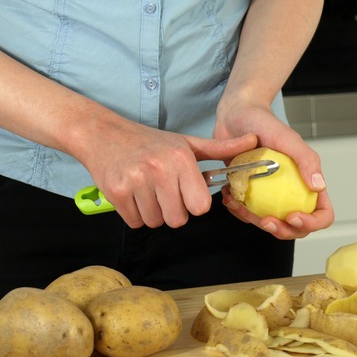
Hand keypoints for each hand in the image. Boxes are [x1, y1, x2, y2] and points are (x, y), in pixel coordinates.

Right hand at [80, 117, 257, 228]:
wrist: (102, 134)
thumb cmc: (149, 142)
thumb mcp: (186, 143)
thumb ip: (220, 148)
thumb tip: (254, 141)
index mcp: (180, 159)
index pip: (201, 206)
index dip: (194, 204)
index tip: (185, 193)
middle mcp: (159, 170)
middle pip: (178, 219)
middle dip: (173, 211)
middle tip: (165, 194)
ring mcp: (135, 181)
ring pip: (156, 222)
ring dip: (153, 213)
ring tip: (147, 190)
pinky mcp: (115, 192)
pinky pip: (135, 222)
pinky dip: (135, 214)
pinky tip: (133, 194)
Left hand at [214, 103, 334, 239]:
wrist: (235, 116)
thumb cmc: (264, 122)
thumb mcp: (288, 139)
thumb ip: (307, 160)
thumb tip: (319, 185)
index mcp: (307, 182)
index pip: (322, 213)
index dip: (312, 222)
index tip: (293, 216)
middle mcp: (292, 192)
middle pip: (296, 227)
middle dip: (282, 230)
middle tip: (266, 220)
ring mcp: (271, 195)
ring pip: (270, 223)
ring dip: (254, 221)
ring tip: (240, 205)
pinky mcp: (251, 194)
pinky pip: (248, 213)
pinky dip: (238, 211)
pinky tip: (230, 198)